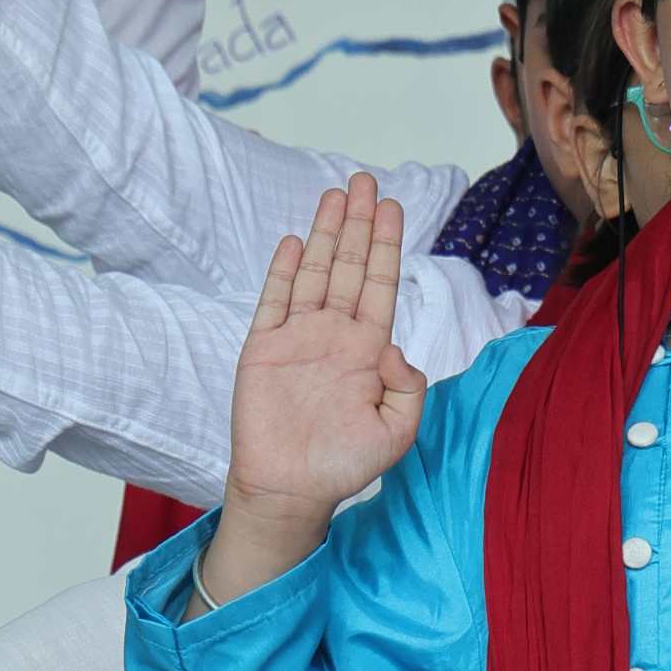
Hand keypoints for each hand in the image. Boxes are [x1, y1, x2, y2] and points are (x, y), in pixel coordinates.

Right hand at [222, 177, 426, 541]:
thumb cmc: (344, 466)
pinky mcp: (263, 349)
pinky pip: (274, 301)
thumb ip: (408, 392)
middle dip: (359, 224)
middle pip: (350, 267)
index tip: (393, 207)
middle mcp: (335, 335)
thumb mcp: (396, 434)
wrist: (289, 490)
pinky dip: (284, 271)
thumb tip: (396, 348)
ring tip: (336, 194)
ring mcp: (298, 338)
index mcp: (368, 351)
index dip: (386, 246)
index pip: (381, 286)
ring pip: (315, 273)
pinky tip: (296, 241)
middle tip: (365, 180)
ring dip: (326, 234)